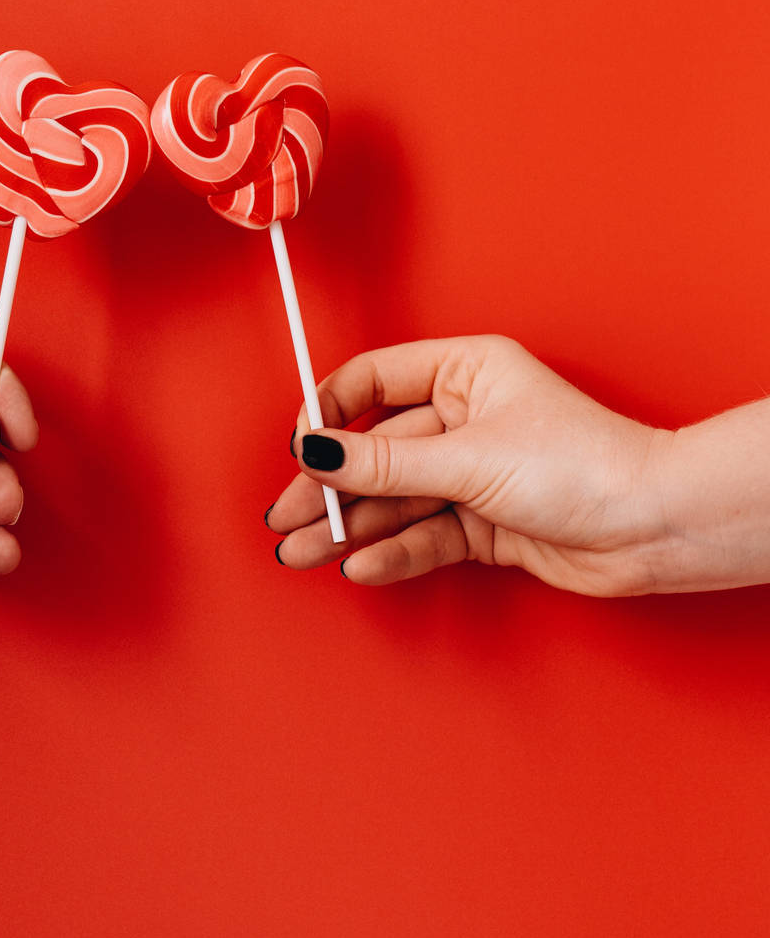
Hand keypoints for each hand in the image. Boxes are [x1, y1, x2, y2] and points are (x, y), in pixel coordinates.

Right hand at [266, 334, 699, 595]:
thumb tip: (316, 451)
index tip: (297, 449)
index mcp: (465, 372)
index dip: (328, 413)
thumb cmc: (585, 466)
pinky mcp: (486, 522)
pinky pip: (425, 534)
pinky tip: (362, 565)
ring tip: (304, 553)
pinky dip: (393, 551)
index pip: (373, 381)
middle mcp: (466, 418)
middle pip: (376, 449)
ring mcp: (475, 473)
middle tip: (285, 518)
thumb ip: (384, 462)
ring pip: (395, 499)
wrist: (651, 528)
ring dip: (350, 527)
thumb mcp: (467, 458)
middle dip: (328, 487)